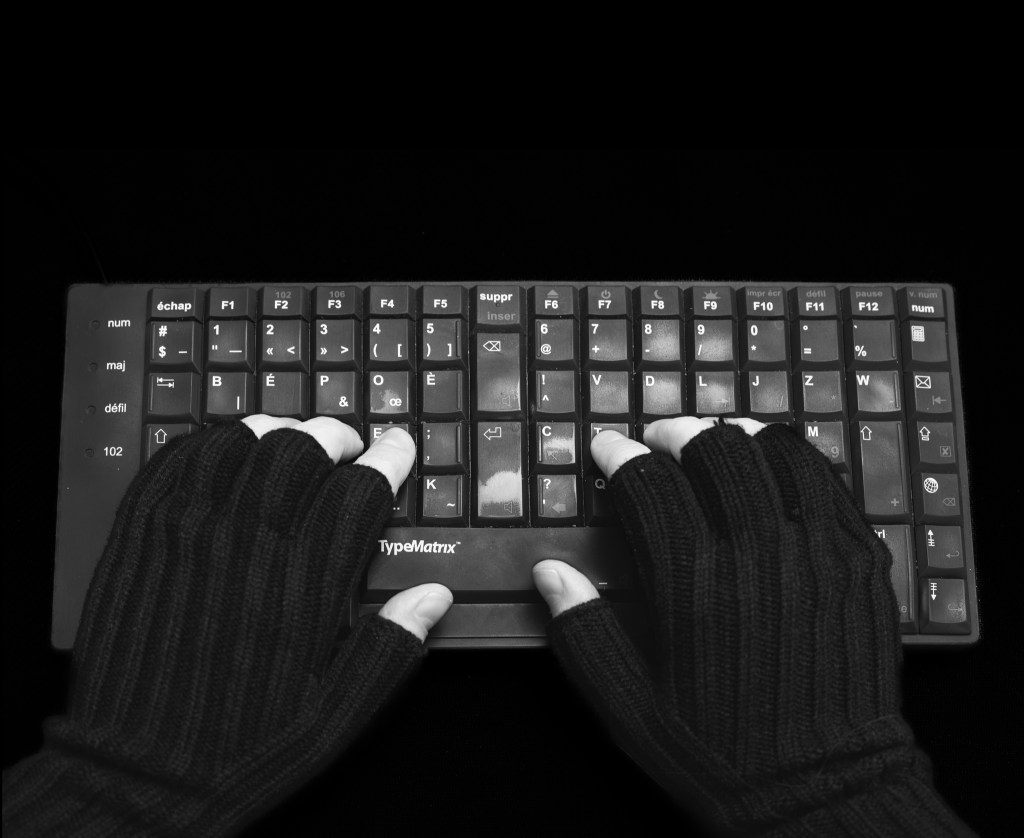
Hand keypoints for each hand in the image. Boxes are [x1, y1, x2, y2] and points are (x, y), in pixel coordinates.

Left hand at [4, 417, 450, 835]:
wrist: (140, 773)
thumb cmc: (244, 743)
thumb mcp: (335, 712)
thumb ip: (390, 646)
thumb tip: (435, 597)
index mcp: (305, 583)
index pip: (360, 490)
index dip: (389, 458)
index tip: (399, 446)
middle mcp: (248, 543)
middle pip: (301, 450)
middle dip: (334, 435)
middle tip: (347, 442)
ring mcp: (188, 532)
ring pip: (238, 442)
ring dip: (274, 430)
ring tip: (290, 437)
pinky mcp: (140, 536)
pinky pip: (176, 461)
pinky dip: (207, 443)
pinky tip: (224, 450)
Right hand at [532, 417, 970, 834]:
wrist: (823, 791)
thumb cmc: (718, 750)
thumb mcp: (628, 705)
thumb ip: (583, 631)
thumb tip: (550, 573)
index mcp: (691, 583)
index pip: (648, 484)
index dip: (620, 456)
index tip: (607, 449)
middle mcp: (755, 553)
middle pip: (714, 451)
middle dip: (677, 433)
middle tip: (660, 437)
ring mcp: (816, 551)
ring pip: (776, 455)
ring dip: (737, 435)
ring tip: (716, 437)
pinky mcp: (859, 561)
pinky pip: (828, 483)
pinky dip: (794, 460)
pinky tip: (776, 465)